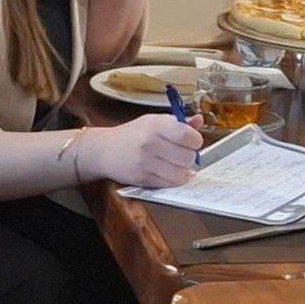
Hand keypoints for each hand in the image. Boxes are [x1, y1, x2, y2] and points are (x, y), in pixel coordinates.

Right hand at [79, 114, 203, 187]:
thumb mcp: (154, 121)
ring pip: (181, 173)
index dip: (195, 141)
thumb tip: (200, 120)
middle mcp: (151, 143)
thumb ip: (179, 122)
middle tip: (183, 154)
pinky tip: (168, 172)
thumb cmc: (133, 133)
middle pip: (188, 157)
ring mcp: (145, 162)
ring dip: (183, 170)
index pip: (189, 136)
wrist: (104, 150)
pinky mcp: (141, 179)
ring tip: (176, 164)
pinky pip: (169, 183)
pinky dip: (173, 179)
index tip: (191, 142)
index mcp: (157, 125)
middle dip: (190, 157)